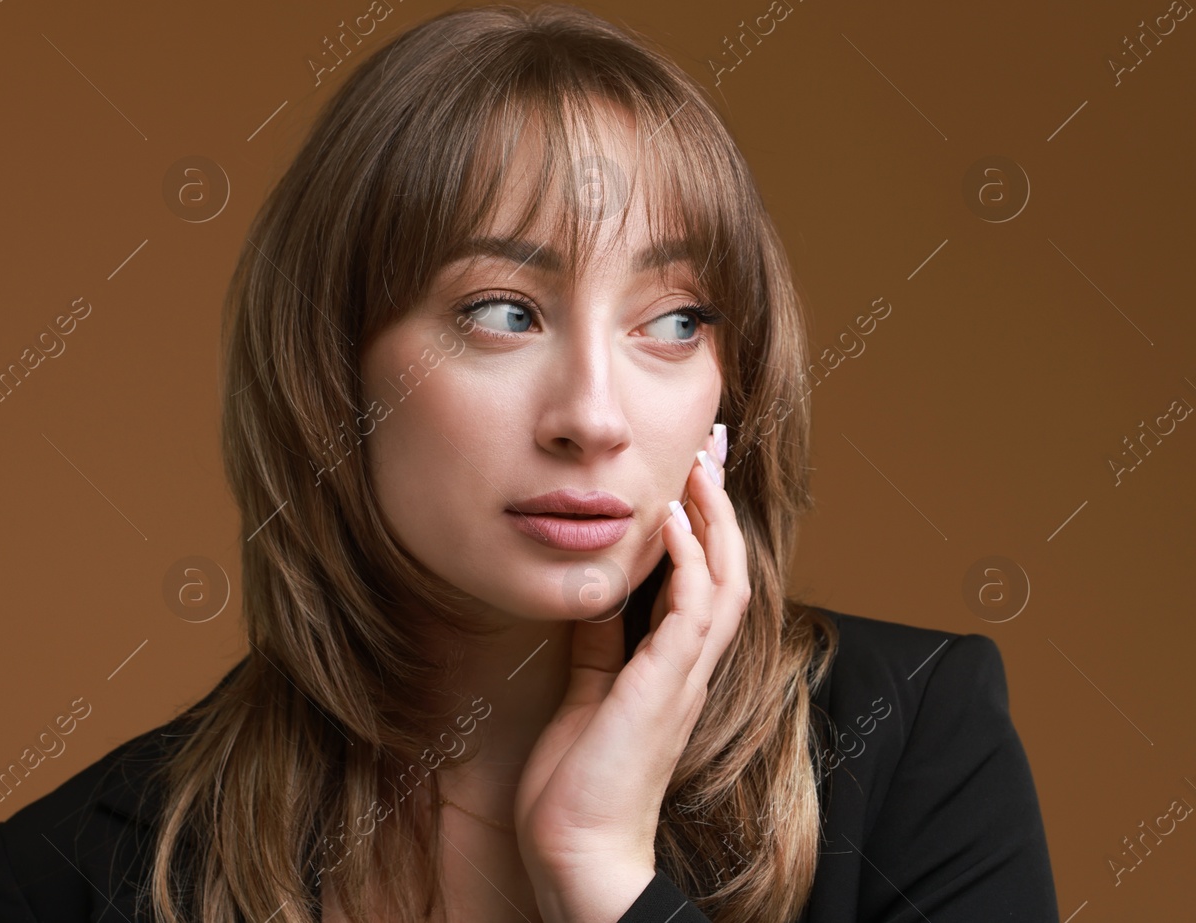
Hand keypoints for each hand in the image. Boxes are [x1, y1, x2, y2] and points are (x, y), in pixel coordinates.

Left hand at [514, 424, 751, 922]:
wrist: (578, 850)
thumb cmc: (579, 783)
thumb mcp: (589, 693)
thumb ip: (601, 644)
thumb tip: (596, 594)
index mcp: (675, 672)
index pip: (704, 586)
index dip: (704, 532)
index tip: (691, 483)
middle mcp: (691, 671)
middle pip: (728, 572)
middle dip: (719, 511)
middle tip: (707, 456)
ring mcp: (684, 678)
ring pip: (723, 582)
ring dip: (712, 523)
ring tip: (696, 471)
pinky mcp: (665, 687)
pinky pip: (690, 611)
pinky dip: (685, 561)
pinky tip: (671, 523)